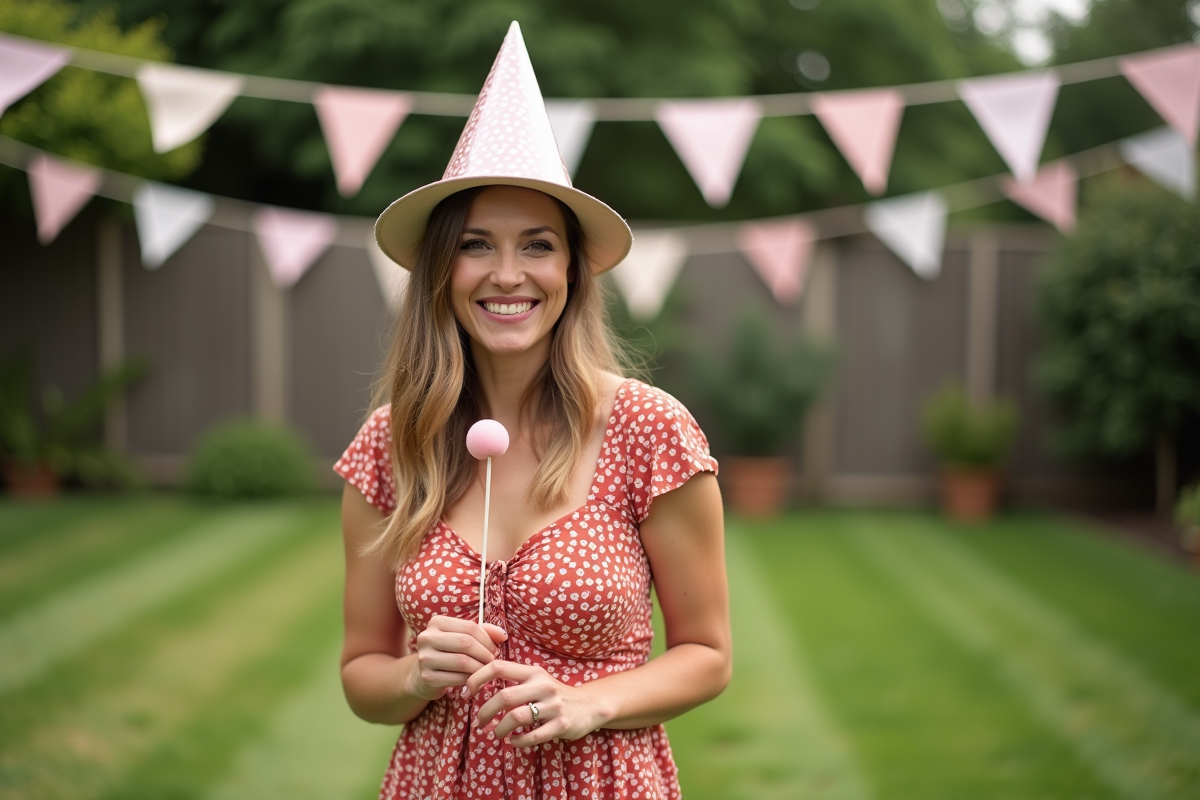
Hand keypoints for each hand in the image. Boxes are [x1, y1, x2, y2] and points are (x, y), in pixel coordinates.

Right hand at [409, 615, 506, 700]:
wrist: (422, 675)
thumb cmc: (449, 652)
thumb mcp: (463, 638)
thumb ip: (484, 632)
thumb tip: (503, 635)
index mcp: (436, 622)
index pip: (469, 627)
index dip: (487, 639)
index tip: (495, 649)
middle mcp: (427, 638)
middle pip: (466, 643)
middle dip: (485, 653)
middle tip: (492, 661)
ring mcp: (424, 658)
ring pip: (462, 662)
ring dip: (480, 668)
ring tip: (485, 671)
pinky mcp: (427, 678)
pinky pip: (457, 678)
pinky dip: (471, 680)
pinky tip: (475, 680)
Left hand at [466, 661, 604, 747]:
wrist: (589, 705)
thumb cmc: (554, 693)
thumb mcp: (536, 679)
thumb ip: (513, 679)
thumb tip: (476, 684)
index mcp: (533, 672)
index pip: (498, 667)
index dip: (477, 678)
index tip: (466, 693)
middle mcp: (542, 685)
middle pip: (504, 696)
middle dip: (485, 712)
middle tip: (479, 723)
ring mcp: (553, 705)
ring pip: (516, 717)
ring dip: (500, 729)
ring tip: (496, 734)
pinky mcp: (561, 724)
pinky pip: (532, 736)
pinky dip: (518, 741)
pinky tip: (514, 741)